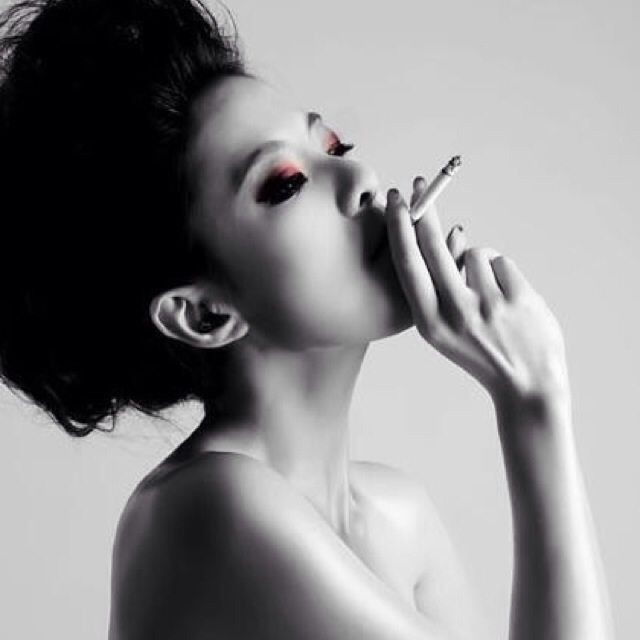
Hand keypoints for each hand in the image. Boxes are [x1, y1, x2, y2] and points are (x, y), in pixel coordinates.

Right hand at [384, 177, 569, 407]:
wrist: (526, 386)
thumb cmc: (480, 354)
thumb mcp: (443, 332)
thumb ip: (438, 290)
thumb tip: (448, 235)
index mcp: (429, 323)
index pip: (408, 265)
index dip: (399, 228)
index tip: (396, 202)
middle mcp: (454, 312)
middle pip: (432, 245)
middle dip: (423, 209)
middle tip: (419, 184)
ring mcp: (487, 304)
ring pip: (473, 252)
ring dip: (479, 264)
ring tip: (489, 295)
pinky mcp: (517, 298)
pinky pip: (501, 262)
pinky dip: (502, 274)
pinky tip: (508, 300)